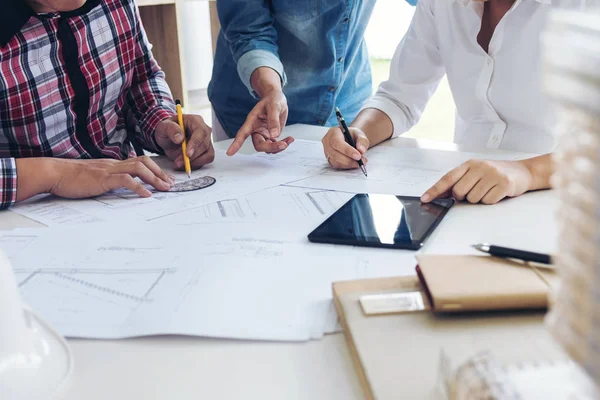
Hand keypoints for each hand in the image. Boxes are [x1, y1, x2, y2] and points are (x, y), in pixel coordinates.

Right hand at [48, 156, 174, 198]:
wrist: (54, 173)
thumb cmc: (72, 178)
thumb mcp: (95, 177)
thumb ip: (109, 179)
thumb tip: (122, 186)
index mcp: (113, 164)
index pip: (139, 161)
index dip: (155, 169)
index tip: (166, 179)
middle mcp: (114, 164)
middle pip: (144, 161)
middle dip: (160, 172)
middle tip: (171, 184)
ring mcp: (109, 170)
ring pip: (138, 168)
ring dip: (154, 179)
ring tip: (165, 188)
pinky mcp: (103, 178)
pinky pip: (125, 180)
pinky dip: (138, 187)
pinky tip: (146, 195)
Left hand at [155, 114, 214, 168]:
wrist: (168, 138)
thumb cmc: (168, 130)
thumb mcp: (164, 126)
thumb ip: (170, 129)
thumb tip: (179, 137)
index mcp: (196, 121)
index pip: (201, 132)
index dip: (195, 144)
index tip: (187, 154)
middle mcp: (204, 131)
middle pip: (205, 146)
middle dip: (192, 157)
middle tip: (178, 162)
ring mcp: (206, 142)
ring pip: (207, 155)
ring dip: (194, 162)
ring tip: (179, 163)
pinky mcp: (205, 152)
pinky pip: (204, 161)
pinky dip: (193, 165)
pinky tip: (183, 164)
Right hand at [227, 90, 290, 154]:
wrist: (277, 99)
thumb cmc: (272, 99)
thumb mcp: (274, 106)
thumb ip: (273, 120)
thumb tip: (274, 135)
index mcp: (252, 121)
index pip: (242, 134)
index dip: (236, 143)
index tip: (230, 153)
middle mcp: (256, 130)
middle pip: (259, 145)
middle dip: (271, 147)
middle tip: (283, 144)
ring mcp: (264, 134)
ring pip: (268, 148)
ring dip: (279, 147)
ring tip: (288, 140)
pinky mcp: (271, 136)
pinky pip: (276, 145)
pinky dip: (284, 144)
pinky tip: (290, 139)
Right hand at [321, 126, 368, 168]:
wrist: (350, 139)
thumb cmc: (352, 135)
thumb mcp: (359, 134)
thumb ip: (362, 140)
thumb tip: (361, 150)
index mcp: (333, 132)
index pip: (337, 142)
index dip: (347, 150)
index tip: (358, 156)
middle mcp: (327, 142)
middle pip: (335, 154)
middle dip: (349, 160)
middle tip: (360, 162)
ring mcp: (327, 152)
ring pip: (336, 161)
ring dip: (349, 164)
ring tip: (360, 162)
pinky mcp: (329, 159)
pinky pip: (337, 165)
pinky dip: (347, 166)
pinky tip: (354, 163)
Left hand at [421, 159, 533, 204]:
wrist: (523, 172)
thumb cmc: (495, 174)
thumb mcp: (476, 173)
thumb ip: (459, 181)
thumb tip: (440, 195)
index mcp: (470, 164)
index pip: (448, 178)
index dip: (435, 189)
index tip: (425, 198)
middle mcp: (480, 167)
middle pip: (459, 191)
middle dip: (463, 197)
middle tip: (475, 191)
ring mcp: (492, 174)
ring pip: (473, 198)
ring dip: (479, 199)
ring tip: (488, 190)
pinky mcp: (504, 184)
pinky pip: (488, 201)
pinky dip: (490, 201)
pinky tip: (497, 193)